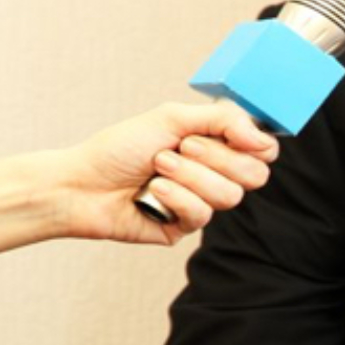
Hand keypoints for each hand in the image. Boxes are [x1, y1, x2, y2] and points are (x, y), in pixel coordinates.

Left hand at [63, 100, 278, 243]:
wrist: (80, 183)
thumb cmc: (119, 148)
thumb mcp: (171, 118)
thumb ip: (222, 119)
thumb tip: (261, 137)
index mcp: (215, 147)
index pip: (264, 150)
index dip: (256, 145)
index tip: (234, 136)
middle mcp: (214, 175)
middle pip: (255, 175)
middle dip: (216, 158)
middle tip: (181, 148)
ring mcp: (202, 203)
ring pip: (230, 196)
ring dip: (190, 176)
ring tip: (158, 168)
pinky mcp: (185, 227)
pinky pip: (202, 214)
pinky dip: (176, 197)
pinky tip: (153, 192)